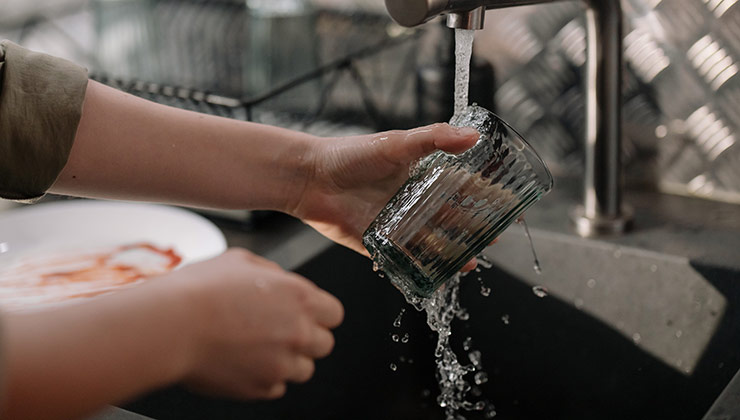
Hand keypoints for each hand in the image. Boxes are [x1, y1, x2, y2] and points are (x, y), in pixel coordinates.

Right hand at [172, 249, 343, 398]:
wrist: (171, 325)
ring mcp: (281, 364)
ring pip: (304, 370)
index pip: (334, 313)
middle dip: (306, 338)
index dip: (319, 313)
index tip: (305, 314)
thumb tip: (279, 280)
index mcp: (300, 298)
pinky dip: (264, 378)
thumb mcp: (241, 260)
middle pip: (325, 344)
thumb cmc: (200, 290)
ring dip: (287, 360)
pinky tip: (243, 362)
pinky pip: (276, 388)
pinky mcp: (260, 388)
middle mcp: (298, 332)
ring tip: (257, 348)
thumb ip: (272, 272)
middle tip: (280, 331)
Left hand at [292, 123, 480, 270]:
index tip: (507, 203)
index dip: (484, 195)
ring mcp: (397, 224)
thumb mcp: (396, 143)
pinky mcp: (379, 245)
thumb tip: (473, 137)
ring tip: (471, 262)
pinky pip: (404, 261)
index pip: (460, 186)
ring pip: (432, 242)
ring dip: (452, 253)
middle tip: (495, 238)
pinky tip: (438, 277)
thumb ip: (434, 139)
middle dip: (474, 230)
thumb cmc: (350, 155)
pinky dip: (421, 270)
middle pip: (451, 218)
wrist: (310, 179)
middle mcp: (412, 201)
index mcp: (420, 176)